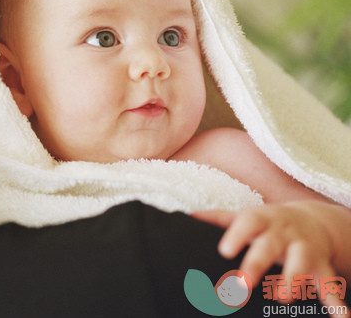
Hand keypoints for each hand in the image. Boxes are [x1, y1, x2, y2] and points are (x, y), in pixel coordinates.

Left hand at [194, 201, 349, 315]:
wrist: (312, 220)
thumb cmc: (269, 222)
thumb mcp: (247, 216)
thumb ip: (218, 218)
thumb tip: (187, 215)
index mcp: (262, 219)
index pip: (248, 222)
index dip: (236, 235)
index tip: (224, 250)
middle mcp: (283, 232)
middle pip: (270, 245)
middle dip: (258, 262)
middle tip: (242, 283)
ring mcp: (304, 248)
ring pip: (300, 263)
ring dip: (293, 280)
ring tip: (283, 297)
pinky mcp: (321, 266)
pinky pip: (330, 283)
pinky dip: (336, 301)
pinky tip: (342, 317)